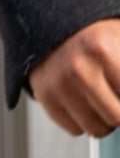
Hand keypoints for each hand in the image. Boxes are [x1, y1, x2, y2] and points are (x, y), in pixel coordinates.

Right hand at [30, 19, 119, 135]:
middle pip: (116, 118)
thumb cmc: (101, 37)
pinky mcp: (44, 96)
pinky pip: (75, 129)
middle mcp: (78, 68)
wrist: (55, 28)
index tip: (119, 88)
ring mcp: (58, 84)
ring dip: (104, 118)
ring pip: (96, 129)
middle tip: (116, 94)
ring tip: (101, 96)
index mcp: (103, 50)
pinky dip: (83, 120)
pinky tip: (83, 99)